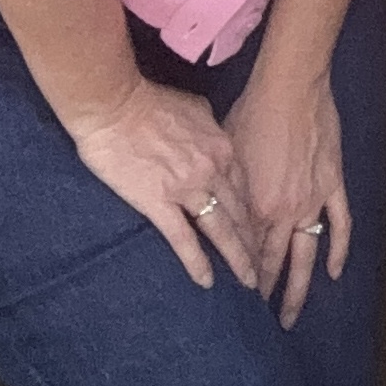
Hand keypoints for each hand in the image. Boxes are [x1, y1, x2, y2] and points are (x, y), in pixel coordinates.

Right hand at [70, 75, 256, 292]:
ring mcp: (187, 188)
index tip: (266, 232)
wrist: (117, 106)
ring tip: (249, 281)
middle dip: (256, 240)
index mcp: (223, 146)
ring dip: (237, 257)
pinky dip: (196, 261)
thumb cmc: (153, 103)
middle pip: (241, 211)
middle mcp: (212, 169)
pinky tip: (206, 281)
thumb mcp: (196, 108)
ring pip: (220, 228)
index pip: (247, 186)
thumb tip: (215, 139)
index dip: (258, 212)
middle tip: (268, 266)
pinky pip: (183, 239)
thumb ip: (211, 129)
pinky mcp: (158, 202)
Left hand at [226, 62, 350, 327]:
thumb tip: (218, 219)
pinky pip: (340, 225)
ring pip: (306, 256)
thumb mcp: (228, 160)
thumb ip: (227, 196)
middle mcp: (283, 213)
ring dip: (298, 289)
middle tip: (256, 323)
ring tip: (289, 316)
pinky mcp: (333, 184)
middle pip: (273, 263)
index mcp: (254, 208)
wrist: (289, 88)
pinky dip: (339, 250)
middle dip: (264, 294)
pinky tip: (335, 273)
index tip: (232, 301)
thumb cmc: (250, 116)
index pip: (246, 254)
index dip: (240, 279)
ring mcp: (312, 201)